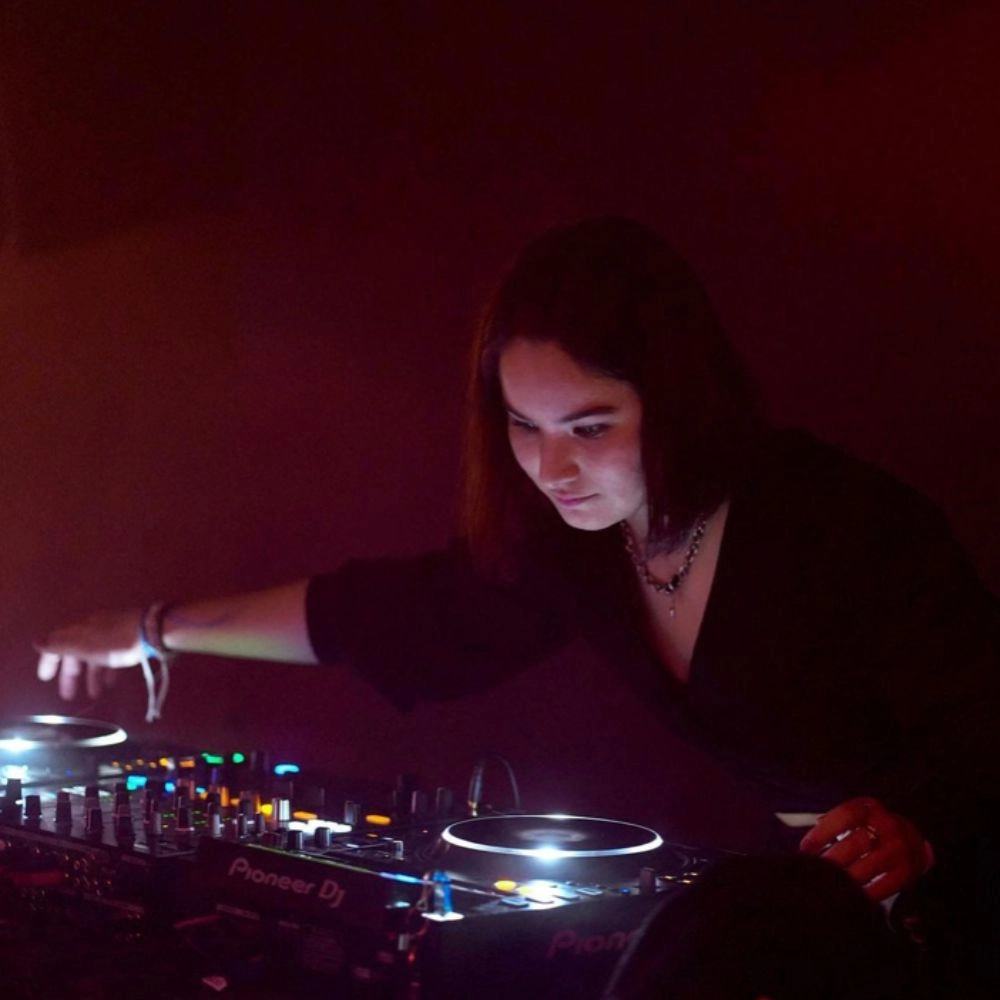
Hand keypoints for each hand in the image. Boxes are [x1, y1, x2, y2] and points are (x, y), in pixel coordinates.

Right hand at [36, 609, 144, 700]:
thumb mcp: (82, 645)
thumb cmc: (113, 642)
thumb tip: (36, 642)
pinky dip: (107, 670)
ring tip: (94, 695)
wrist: (152, 631)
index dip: (48, 662)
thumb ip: (58, 645)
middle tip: (68, 695)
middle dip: (70, 675)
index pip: (55, 644)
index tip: (45, 679)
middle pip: (74, 652)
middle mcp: (91, 628)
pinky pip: (111, 656)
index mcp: (77, 628)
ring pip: (93, 656)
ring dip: (91, 677)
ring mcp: (110, 633)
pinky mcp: (126, 639)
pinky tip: (110, 684)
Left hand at [799, 797, 930, 901]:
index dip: (822, 833)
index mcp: (868, 807)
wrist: (912, 839)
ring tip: (829, 885)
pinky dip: (864, 893)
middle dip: (831, 860)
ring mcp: (899, 848)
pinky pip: (882, 886)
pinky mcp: (907, 871)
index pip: (844, 816)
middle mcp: (887, 825)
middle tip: (815, 871)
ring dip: (845, 879)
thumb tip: (807, 845)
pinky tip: (850, 896)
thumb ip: (832, 824)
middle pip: (855, 844)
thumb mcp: (855, 817)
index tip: (805, 849)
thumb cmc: (870, 828)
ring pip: (867, 868)